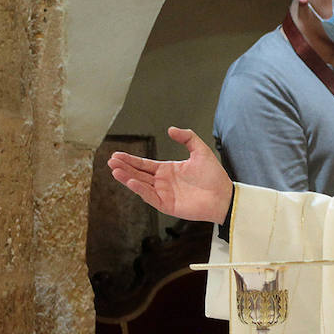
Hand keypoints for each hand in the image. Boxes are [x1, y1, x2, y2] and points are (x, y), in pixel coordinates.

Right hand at [108, 126, 233, 224]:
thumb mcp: (200, 151)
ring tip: (115, 170)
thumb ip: (187, 138)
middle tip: (111, 161)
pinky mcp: (167, 205)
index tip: (116, 155)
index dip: (130, 160)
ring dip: (127, 178)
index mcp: (168, 170)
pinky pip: (150, 197)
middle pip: (139, 174)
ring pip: (141, 185)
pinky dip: (140, 190)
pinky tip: (131, 182)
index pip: (144, 164)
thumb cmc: (214, 175)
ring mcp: (164, 194)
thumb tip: (171, 129)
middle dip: (124, 167)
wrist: (223, 195)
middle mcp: (163, 182)